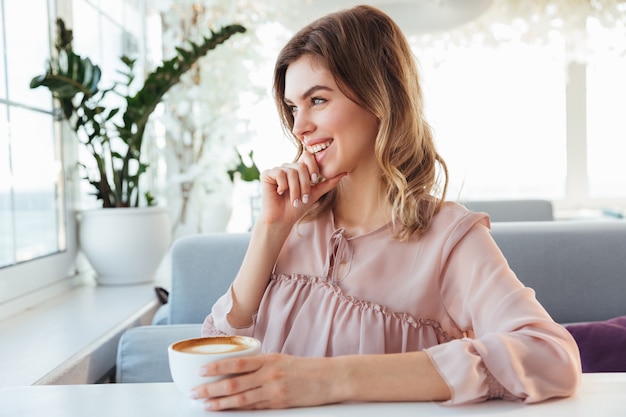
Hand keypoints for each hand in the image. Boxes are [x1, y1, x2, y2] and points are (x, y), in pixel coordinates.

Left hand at [190, 353, 340, 410]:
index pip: (236, 363)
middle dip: (211, 389)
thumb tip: (237, 371)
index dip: (216, 367)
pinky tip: (228, 410)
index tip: (200, 371)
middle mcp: (269, 375)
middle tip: (195, 392)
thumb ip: (260, 365)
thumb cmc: (305, 368)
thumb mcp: (280, 359)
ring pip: (240, 399)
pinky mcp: (279, 404)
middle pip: (233, 383)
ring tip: (205, 404)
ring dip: (220, 403)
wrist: (329, 378)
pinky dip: (239, 410)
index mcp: (268, 359)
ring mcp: (273, 391)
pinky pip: (255, 408)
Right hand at [259, 151, 344, 225]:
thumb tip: (344, 172)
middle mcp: (288, 167)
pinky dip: (283, 186)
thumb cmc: (297, 208)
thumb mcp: (315, 194)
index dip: (313, 167)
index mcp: (298, 169)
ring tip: (294, 200)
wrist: (283, 220)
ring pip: (292, 171)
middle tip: (304, 198)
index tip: (315, 180)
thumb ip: (328, 182)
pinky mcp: (267, 174)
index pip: (308, 156)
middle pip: (301, 166)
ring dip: (295, 189)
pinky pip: (280, 173)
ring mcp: (277, 170)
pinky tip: (280, 193)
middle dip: (305, 185)